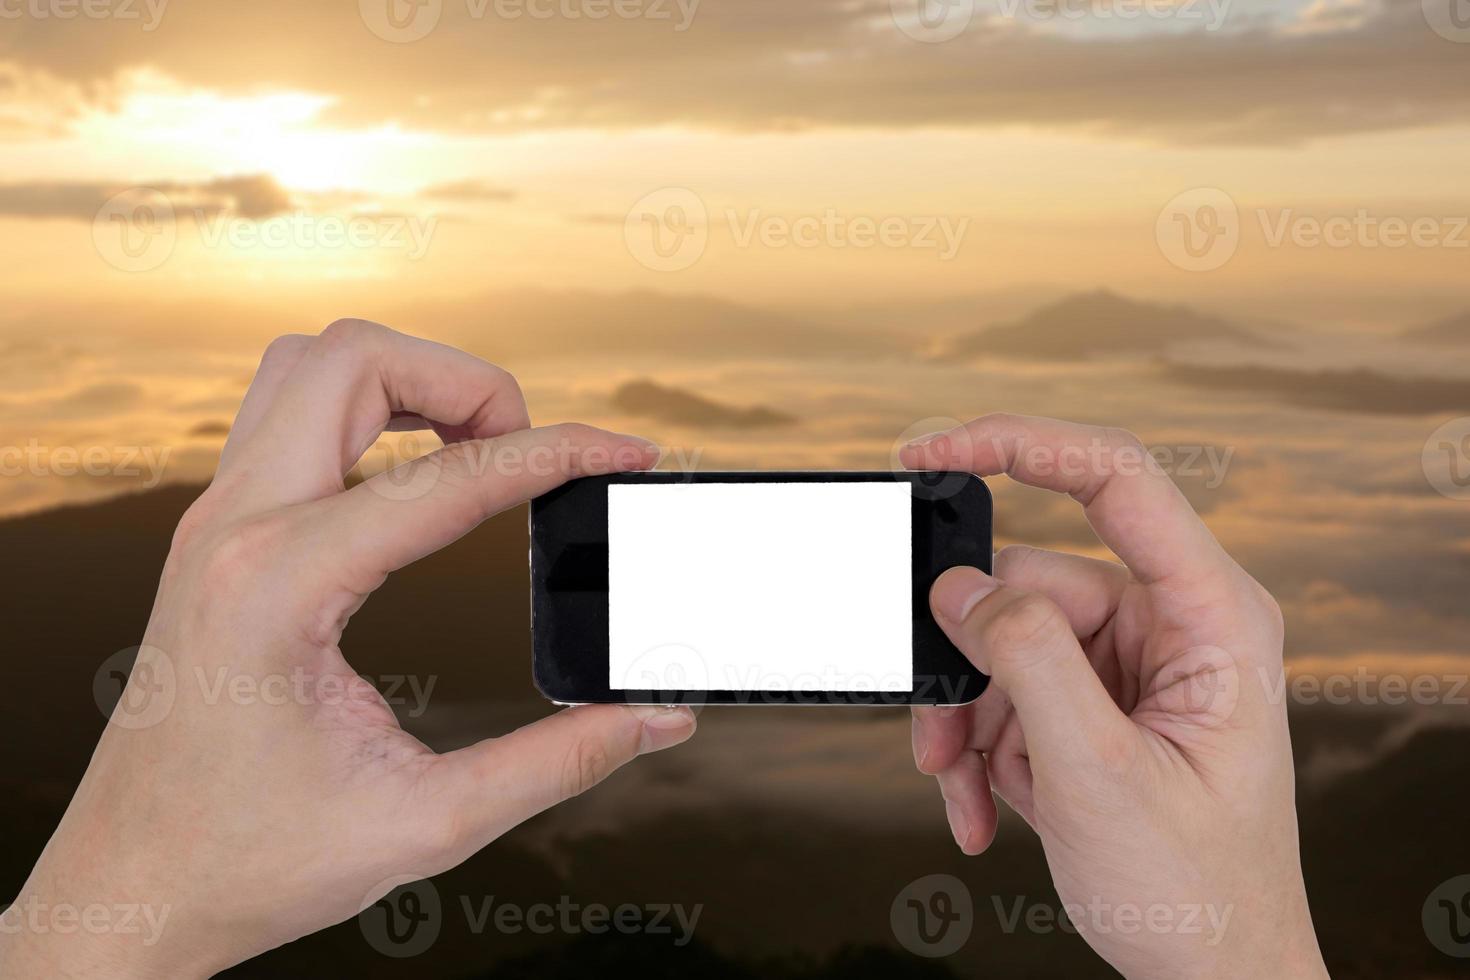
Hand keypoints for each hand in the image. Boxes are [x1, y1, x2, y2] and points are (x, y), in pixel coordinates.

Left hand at [0, 320, 695, 977]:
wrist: (135, 885)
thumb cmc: (254, 860)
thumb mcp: (427, 822)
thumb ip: (558, 763)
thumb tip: (655, 718)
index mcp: (280, 588)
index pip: (447, 476)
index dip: (558, 453)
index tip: (624, 454)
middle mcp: (233, 531)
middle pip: (354, 359)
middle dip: (467, 381)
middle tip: (530, 450)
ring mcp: (213, 525)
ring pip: (309, 367)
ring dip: (406, 380)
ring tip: (478, 445)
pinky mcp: (215, 537)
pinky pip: (286, 416)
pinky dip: (365, 411)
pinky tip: (415, 473)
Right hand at [902, 414, 1326, 979]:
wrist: (1210, 978)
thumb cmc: (1198, 890)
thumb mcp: (1098, 773)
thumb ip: (1028, 659)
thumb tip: (961, 586)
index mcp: (1211, 615)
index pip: (1115, 478)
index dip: (1018, 442)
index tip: (929, 453)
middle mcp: (1171, 624)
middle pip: (1028, 585)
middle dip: (968, 663)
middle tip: (939, 737)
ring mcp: (1129, 665)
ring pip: (1002, 642)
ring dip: (967, 721)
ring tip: (963, 790)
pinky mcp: (1094, 703)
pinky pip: (1007, 691)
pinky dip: (980, 747)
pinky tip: (984, 804)